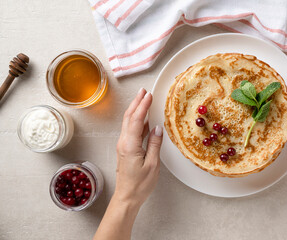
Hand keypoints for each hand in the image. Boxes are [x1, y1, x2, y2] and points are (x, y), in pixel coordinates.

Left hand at [115, 88, 162, 205]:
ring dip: (135, 109)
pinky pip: (131, 130)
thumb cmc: (140, 184)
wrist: (127, 197)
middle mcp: (123, 142)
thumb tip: (157, 128)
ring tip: (143, 99)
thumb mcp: (152, 165)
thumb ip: (154, 144)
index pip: (136, 120)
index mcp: (129, 145)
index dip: (143, 106)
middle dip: (136, 102)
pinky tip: (144, 119)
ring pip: (128, 123)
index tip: (149, 95)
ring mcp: (123, 145)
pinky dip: (137, 121)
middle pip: (129, 117)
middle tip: (143, 91)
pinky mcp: (125, 149)